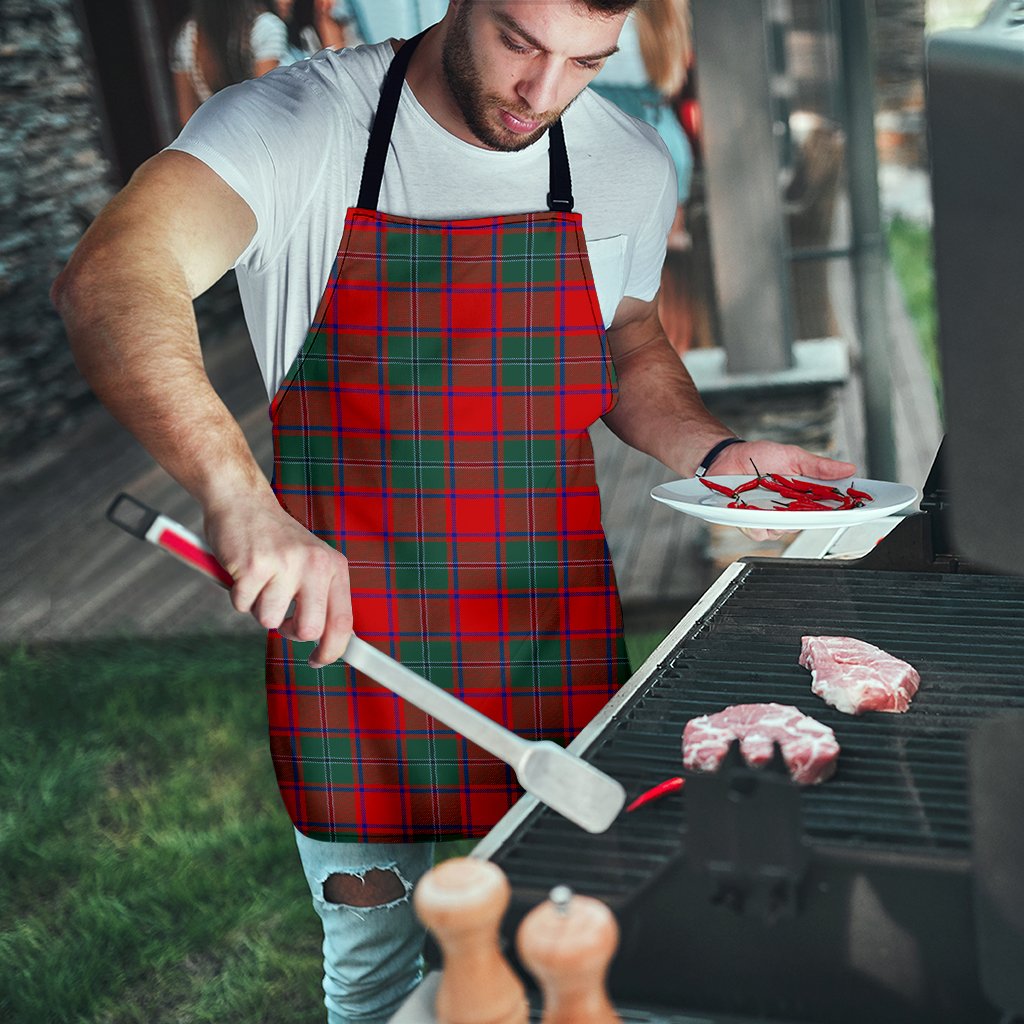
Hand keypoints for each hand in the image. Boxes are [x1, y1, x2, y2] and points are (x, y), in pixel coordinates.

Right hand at [204, 494, 352, 667]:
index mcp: (333, 566)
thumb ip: (321, 597)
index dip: (332, 651)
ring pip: (269, 620)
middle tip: (280, 616)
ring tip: (259, 579)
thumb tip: (329, 643)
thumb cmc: (275, 540)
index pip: (343, 622)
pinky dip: (238, 595)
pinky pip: (242, 605)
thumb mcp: (311, 562)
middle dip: (289, 631)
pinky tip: (243, 570)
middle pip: (308, 630)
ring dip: (258, 607)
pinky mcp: (253, 566)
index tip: (318, 661)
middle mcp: (315, 564)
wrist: (243, 501)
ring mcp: (285, 564)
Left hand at [707, 440, 856, 542]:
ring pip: (784, 531)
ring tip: (771, 499)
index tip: (857, 508)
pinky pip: (760, 532)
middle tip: (805, 502)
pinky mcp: (751, 523)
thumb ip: (819, 466)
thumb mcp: (793, 456)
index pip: (829, 508)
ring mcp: (770, 518)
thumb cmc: (759, 456)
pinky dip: (758, 522)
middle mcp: (789, 510)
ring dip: (780, 518)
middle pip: (808, 523)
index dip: (843, 511)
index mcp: (804, 495)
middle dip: (810, 516)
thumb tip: (848, 468)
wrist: (727, 457)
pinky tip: (753, 509)